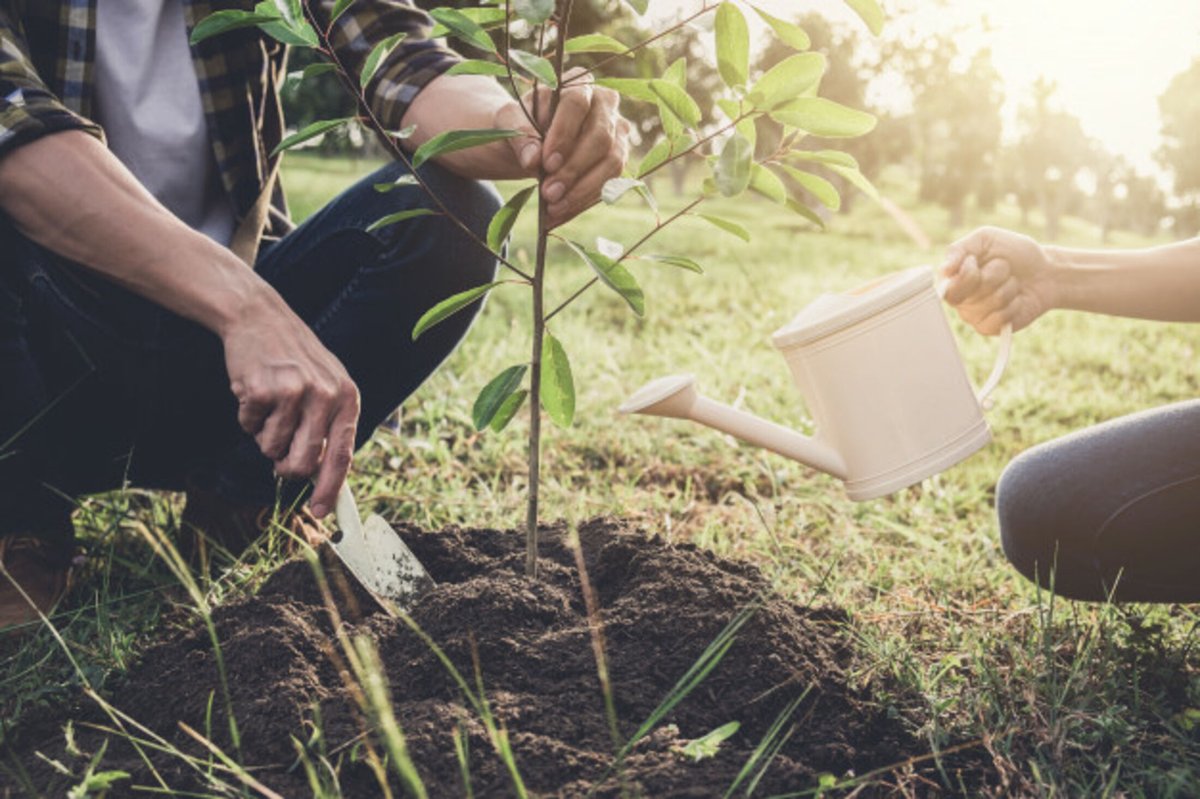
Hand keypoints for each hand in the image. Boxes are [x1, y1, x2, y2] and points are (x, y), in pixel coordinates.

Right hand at [221, 298, 359, 517]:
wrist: (260, 316)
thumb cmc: (294, 358)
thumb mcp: (326, 384)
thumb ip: (328, 426)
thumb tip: (320, 476)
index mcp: (347, 397)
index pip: (342, 455)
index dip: (330, 488)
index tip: (320, 512)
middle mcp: (326, 395)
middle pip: (303, 462)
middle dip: (286, 468)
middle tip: (278, 457)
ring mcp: (295, 392)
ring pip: (271, 448)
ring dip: (263, 435)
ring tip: (268, 405)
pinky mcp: (263, 389)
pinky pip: (249, 426)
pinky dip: (247, 416)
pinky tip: (253, 390)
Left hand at [495, 68, 632, 227]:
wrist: (534, 142)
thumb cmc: (523, 124)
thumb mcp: (510, 122)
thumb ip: (518, 133)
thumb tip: (532, 159)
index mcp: (578, 83)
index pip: (577, 103)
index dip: (564, 133)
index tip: (546, 162)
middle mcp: (606, 104)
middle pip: (600, 136)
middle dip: (574, 169)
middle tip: (548, 192)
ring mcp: (618, 132)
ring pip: (612, 162)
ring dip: (583, 189)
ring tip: (554, 207)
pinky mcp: (618, 159)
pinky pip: (610, 183)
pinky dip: (584, 201)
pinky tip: (561, 213)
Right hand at [940, 226, 1060, 334]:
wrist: (1045, 271)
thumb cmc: (1014, 253)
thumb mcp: (986, 239)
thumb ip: (960, 249)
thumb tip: (943, 270)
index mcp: (953, 278)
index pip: (947, 287)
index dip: (967, 274)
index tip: (975, 261)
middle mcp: (959, 300)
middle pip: (971, 294)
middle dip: (995, 274)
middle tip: (1003, 268)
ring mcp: (973, 316)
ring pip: (991, 303)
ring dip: (1009, 287)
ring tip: (1013, 283)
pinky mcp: (990, 328)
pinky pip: (999, 319)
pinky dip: (1015, 304)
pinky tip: (1017, 299)